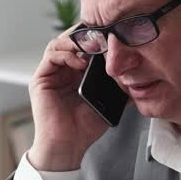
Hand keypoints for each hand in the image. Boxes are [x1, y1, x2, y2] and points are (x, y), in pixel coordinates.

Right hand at [26, 26, 108, 171]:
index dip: (97, 37)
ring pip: (59, 43)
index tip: (113, 34)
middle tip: (103, 34)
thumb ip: (120, 86)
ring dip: (76, 41)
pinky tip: (81, 61)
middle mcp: (63, 70)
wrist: (69, 146)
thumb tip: (140, 73)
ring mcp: (51, 73)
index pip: (85, 45)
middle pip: (70, 39)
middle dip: (87, 34)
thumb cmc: (85, 128)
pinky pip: (52, 56)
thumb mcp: (109, 102)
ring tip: (93, 46)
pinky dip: (67, 54)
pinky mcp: (41, 79)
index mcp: (77, 72)